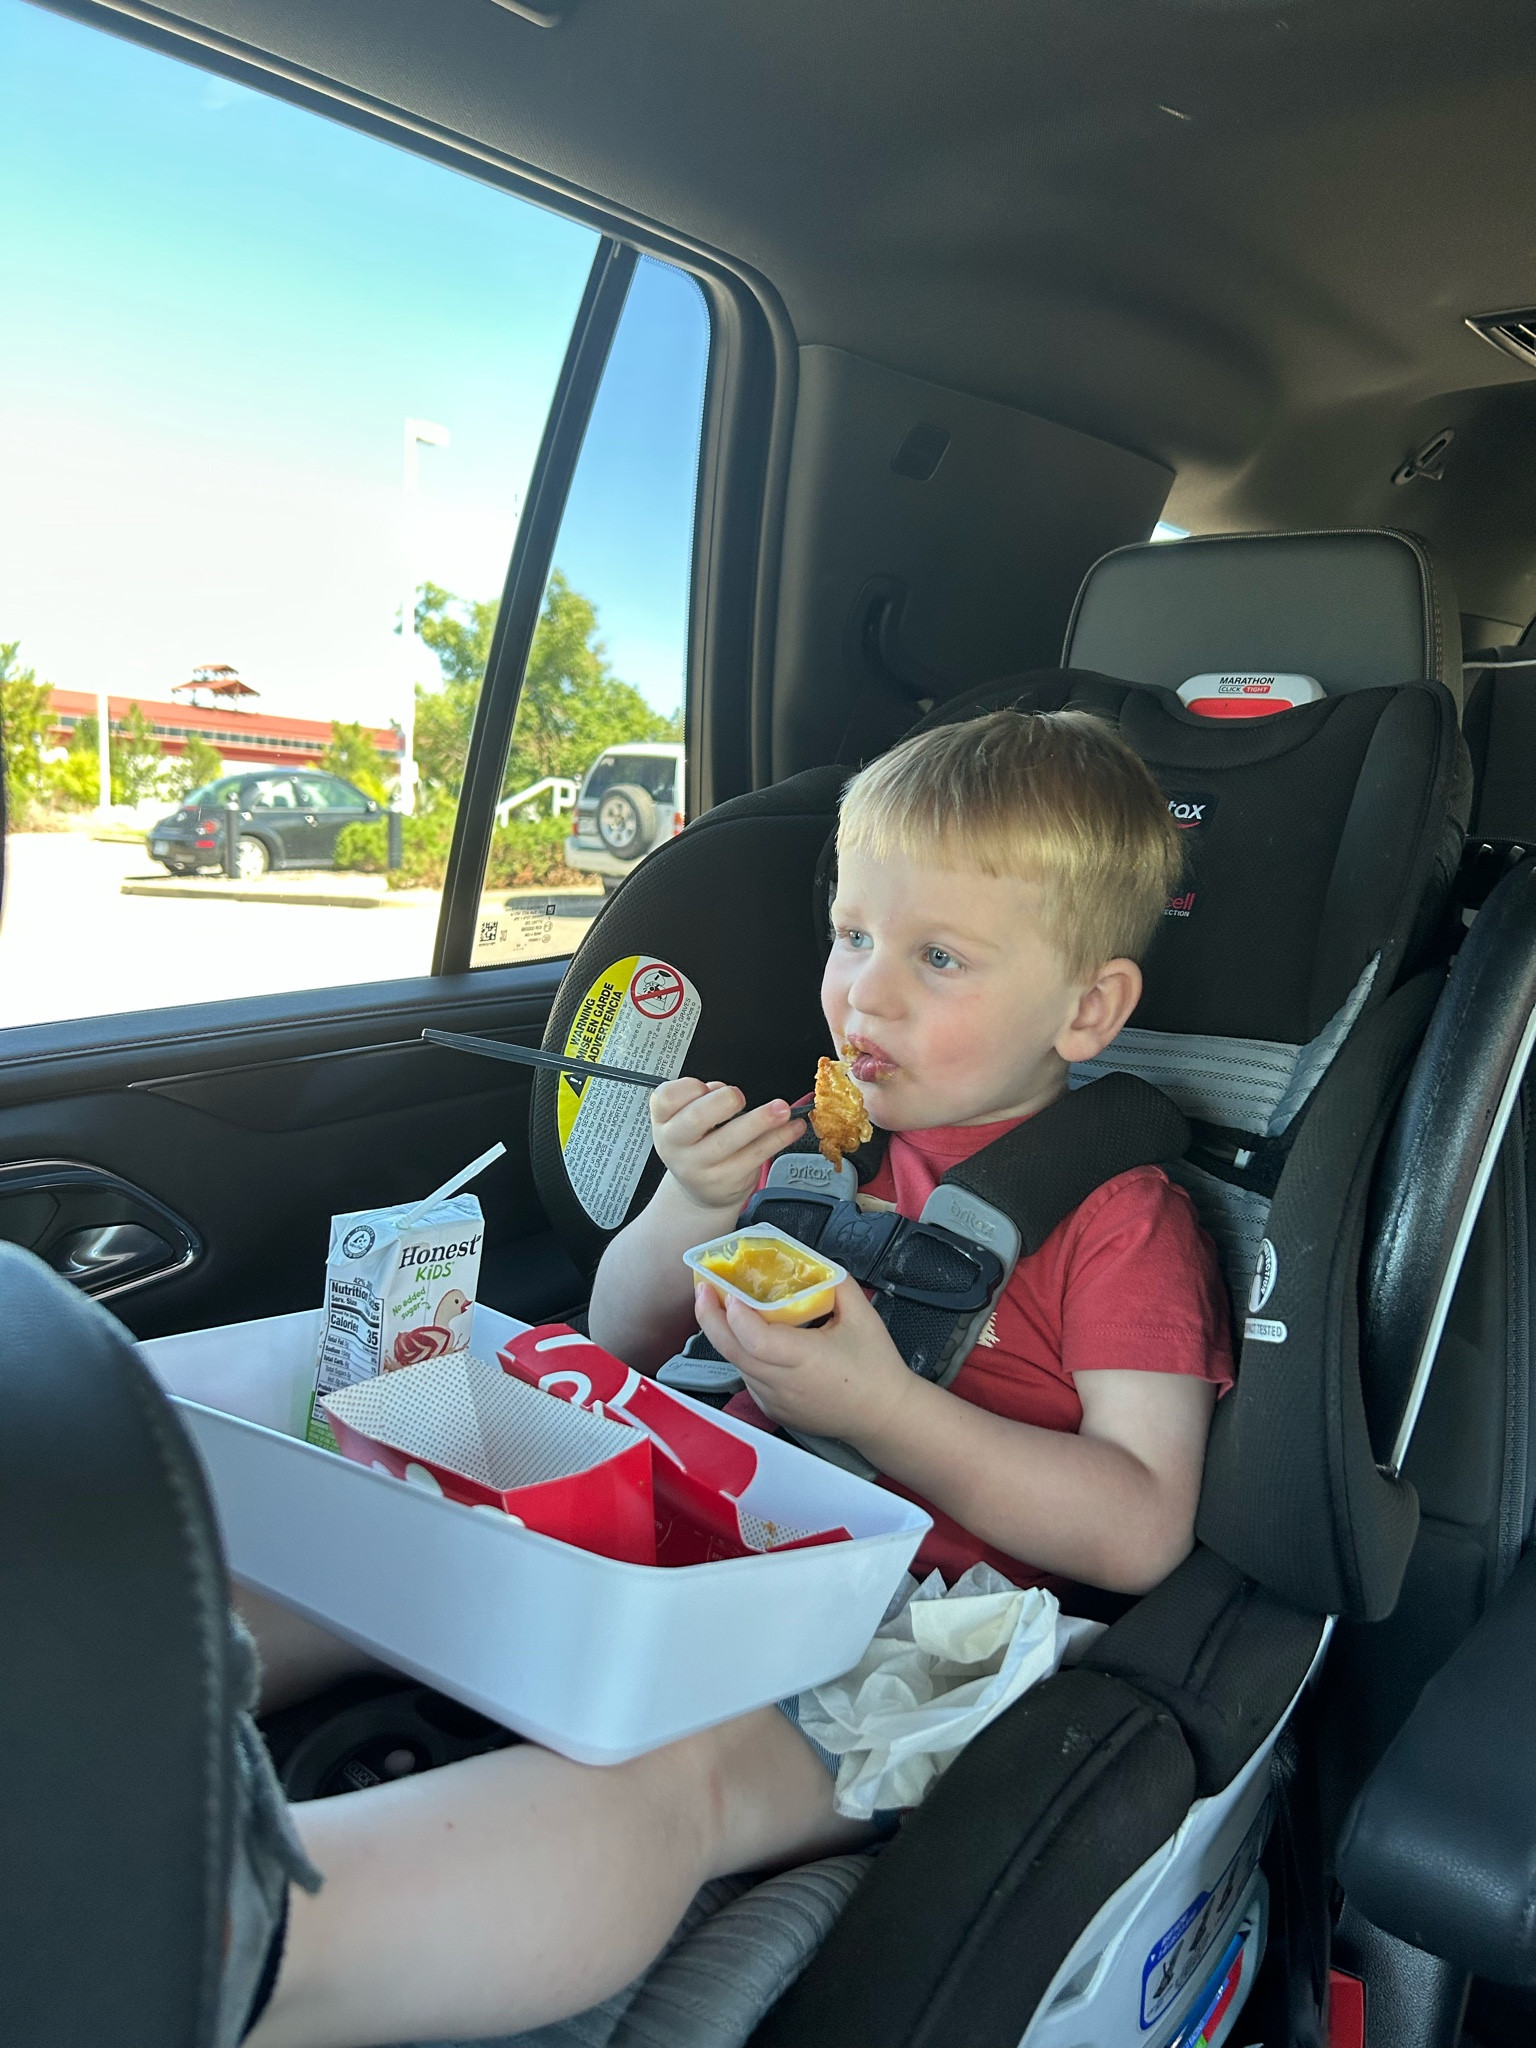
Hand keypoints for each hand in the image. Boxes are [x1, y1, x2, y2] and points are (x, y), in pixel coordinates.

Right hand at [650, 1079, 804, 1213]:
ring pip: (731, 1139)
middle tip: (739, 1096)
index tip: (706, 1087)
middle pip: (696, 1117)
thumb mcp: (685, 1120)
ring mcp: (701, 1166)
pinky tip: (792, 1128)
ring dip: (762, 1120)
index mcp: (665, 1122)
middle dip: (723, 1101)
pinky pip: (756, 1155)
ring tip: (782, 1110)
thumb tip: (726, 1090)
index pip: (667, 1098)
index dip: (690, 1087)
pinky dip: (779, 1138)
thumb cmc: (696, 1145)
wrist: (699, 1192)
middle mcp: (677, 1145)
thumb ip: (702, 1100)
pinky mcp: (727, 1180)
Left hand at [694, 1276, 913, 1447]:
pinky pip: (748, 1377)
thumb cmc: (876, 1369)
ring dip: (725, 1334)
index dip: (736, 1314)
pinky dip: (743, 1354)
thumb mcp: (863, 1316)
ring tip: (723, 1306)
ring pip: (737, 1363)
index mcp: (805, 1359)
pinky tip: (748, 1336)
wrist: (884, 1416)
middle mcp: (783, 1384)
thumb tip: (811, 1262)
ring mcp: (773, 1401)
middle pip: (731, 1351)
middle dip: (710, 1317)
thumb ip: (835, 1282)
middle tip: (704, 1288)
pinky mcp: (772, 1410)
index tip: (730, 1290)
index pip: (755, 1340)